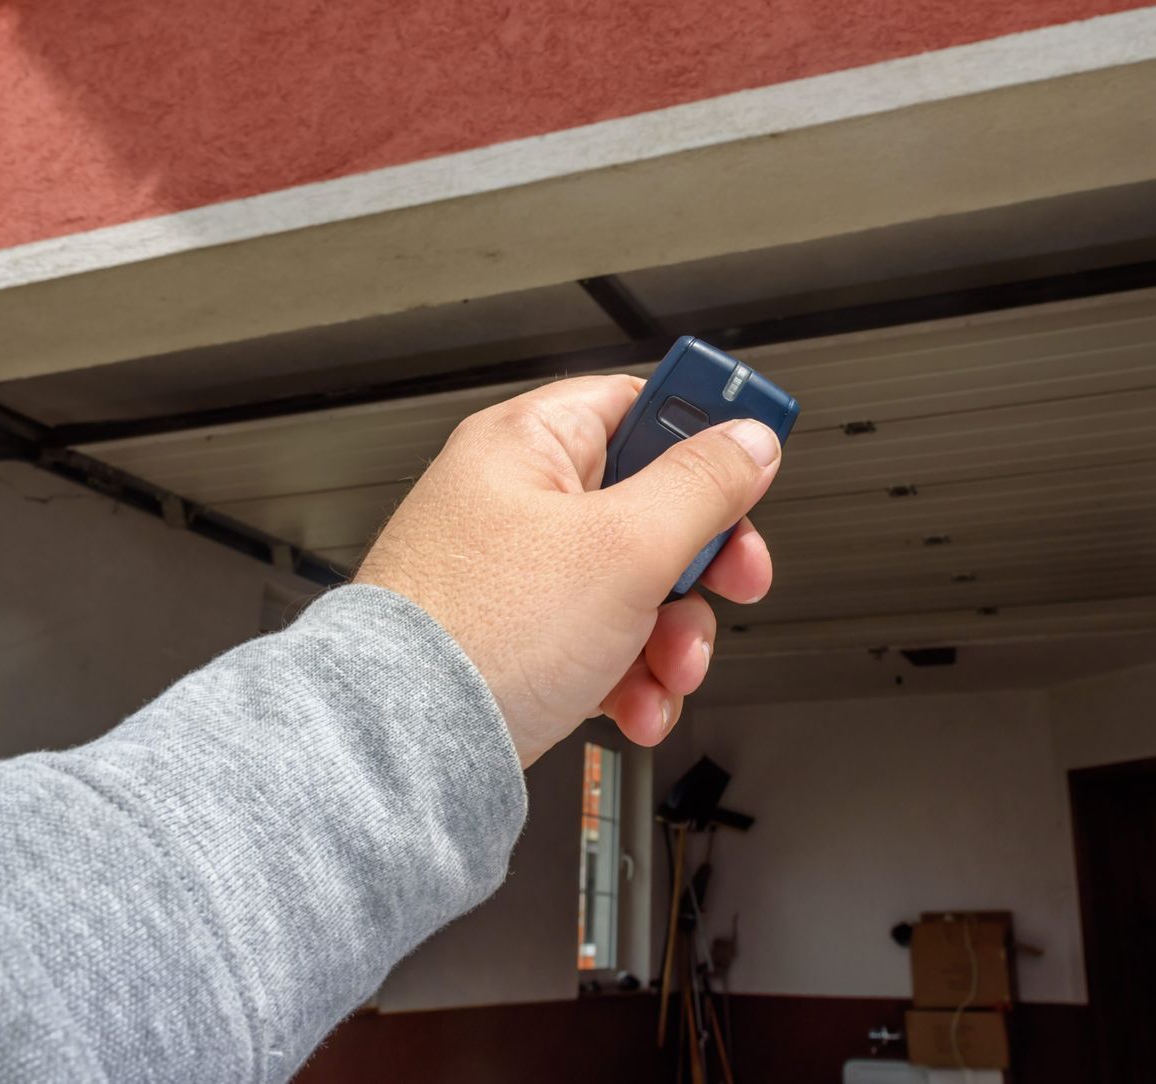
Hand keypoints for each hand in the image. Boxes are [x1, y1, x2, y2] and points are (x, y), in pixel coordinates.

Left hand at [355, 375, 780, 765]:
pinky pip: (600, 644)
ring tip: (670, 671)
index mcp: (528, 446)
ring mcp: (514, 578)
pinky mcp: (515, 643)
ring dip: (673, 637)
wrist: (402, 751)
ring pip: (635, 588)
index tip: (753, 463)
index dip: (703, 435)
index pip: (639, 404)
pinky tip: (634, 707)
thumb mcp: (624, 546)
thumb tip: (749, 441)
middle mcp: (515, 501)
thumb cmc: (479, 634)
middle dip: (700, 566)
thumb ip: (701, 485)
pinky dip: (630, 679)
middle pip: (651, 508)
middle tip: (730, 583)